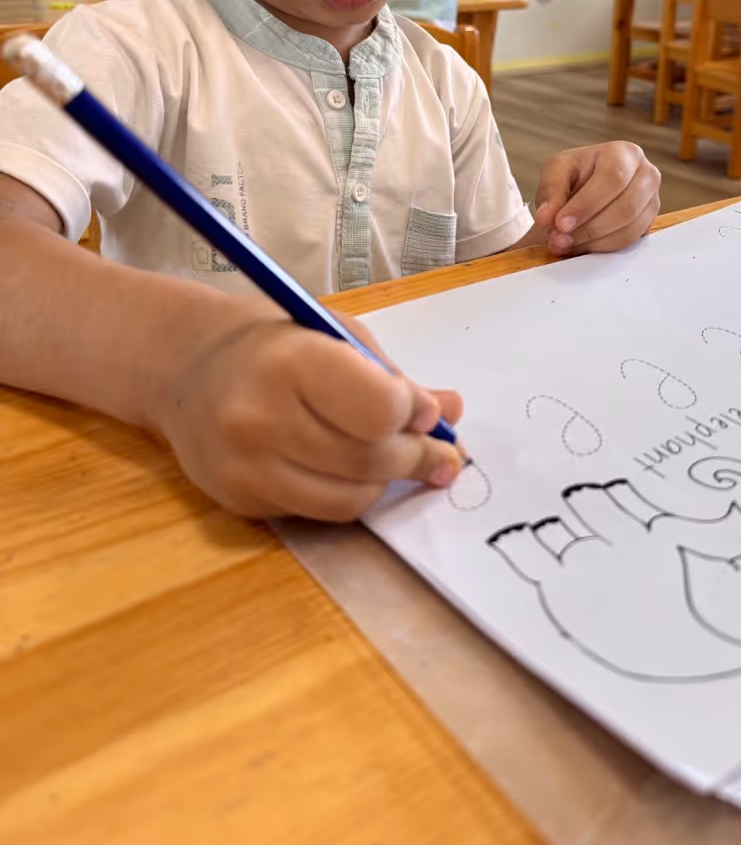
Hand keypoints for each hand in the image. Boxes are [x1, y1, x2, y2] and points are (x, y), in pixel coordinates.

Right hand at [153, 299, 464, 521]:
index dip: (414, 413)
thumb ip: (391, 376)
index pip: (379, 409)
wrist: (185, 367)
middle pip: (370, 459)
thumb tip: (450, 411)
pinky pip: (320, 511)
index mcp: (289, 362)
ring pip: (352, 497)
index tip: (423, 409)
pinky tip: (352, 468)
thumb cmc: (272, 340)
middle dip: (416, 455)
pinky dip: (350, 494)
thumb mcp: (334, 333)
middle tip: (435, 446)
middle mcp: (260, 420)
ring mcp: (246, 468)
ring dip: (388, 480)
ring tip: (398, 456)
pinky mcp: (241, 501)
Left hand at [532, 141, 660, 256]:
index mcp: (625, 153)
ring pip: (629, 229)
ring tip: (564, 243)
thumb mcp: (555, 172)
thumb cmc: (574, 174)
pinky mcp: (649, 224)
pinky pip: (630, 242)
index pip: (613, 178)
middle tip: (559, 239)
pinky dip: (602, 248)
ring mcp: (652, 201)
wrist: (584, 188)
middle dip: (589, 228)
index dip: (587, 204)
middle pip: (626, 207)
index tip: (561, 223)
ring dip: (593, 242)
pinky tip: (580, 245)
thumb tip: (546, 218)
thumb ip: (551, 192)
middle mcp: (646, 175)